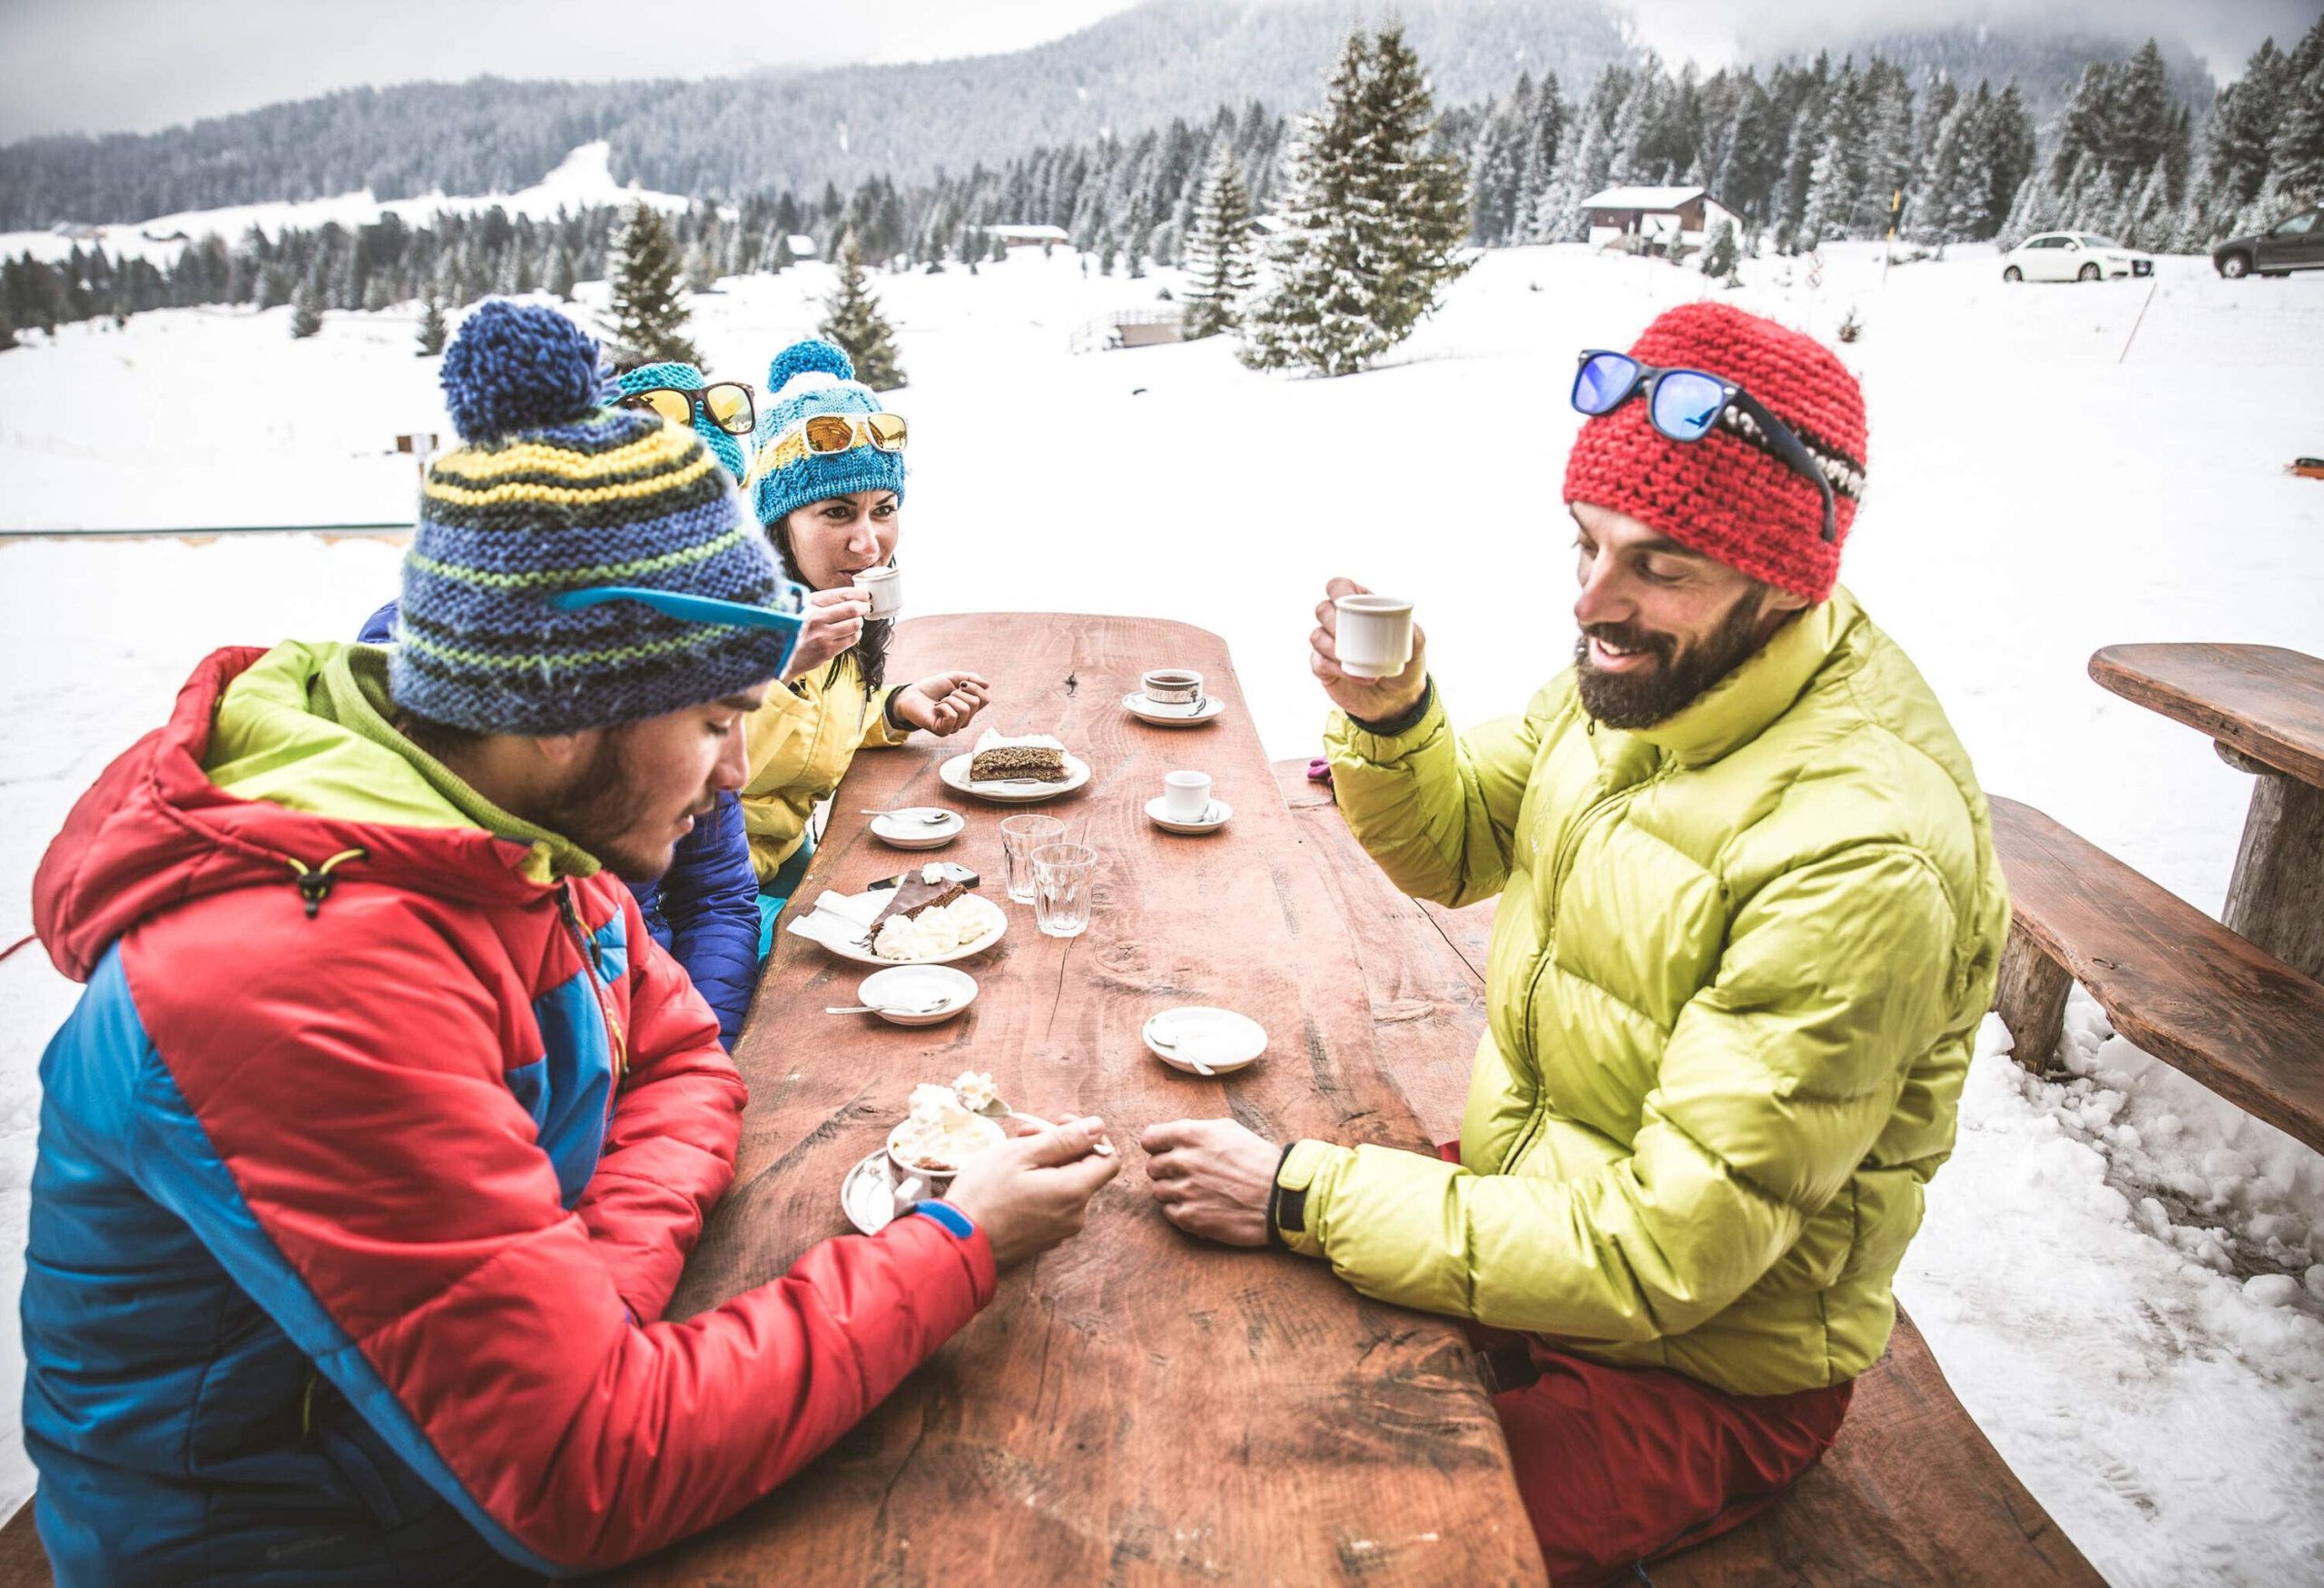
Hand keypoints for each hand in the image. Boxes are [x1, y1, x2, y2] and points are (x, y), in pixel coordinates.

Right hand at [782, 588, 873, 681]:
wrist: (781, 654)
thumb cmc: (794, 627)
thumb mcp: (803, 607)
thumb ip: (823, 601)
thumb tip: (852, 595)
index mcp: (810, 604)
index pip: (842, 594)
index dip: (859, 594)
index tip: (865, 595)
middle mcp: (816, 618)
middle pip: (853, 608)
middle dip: (864, 607)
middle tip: (866, 607)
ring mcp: (822, 635)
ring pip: (855, 624)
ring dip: (859, 622)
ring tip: (856, 621)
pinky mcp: (827, 651)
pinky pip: (851, 639)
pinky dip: (855, 634)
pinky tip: (850, 632)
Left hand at [890, 671, 991, 735]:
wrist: (912, 694)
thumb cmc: (933, 688)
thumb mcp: (955, 678)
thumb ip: (972, 679)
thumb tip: (988, 685)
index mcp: (970, 708)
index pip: (986, 699)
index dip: (975, 687)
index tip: (960, 684)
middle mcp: (965, 720)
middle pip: (975, 703)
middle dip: (958, 693)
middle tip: (946, 695)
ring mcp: (954, 727)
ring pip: (965, 709)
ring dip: (949, 699)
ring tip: (939, 702)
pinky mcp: (943, 731)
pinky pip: (952, 716)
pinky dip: (942, 707)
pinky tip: (935, 708)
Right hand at [944, 1115, 1120, 1267]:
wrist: (957, 1244)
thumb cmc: (984, 1195)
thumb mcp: (1021, 1154)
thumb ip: (1065, 1140)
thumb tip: (1098, 1126)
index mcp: (1074, 1192)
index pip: (1109, 1158)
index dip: (1090, 1136)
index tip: (1060, 1124)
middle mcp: (1075, 1215)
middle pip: (1084, 1171)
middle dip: (1060, 1147)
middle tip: (1025, 1134)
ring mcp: (1060, 1230)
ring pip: (1066, 1186)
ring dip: (1047, 1165)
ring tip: (1013, 1155)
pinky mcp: (1044, 1239)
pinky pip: (1053, 1205)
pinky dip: (1040, 1186)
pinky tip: (1012, 1181)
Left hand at [1139, 1118, 1278, 1247]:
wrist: (1279, 1198)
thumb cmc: (1258, 1161)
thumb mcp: (1229, 1130)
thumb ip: (1196, 1130)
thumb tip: (1172, 1135)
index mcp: (1191, 1135)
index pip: (1149, 1138)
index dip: (1157, 1146)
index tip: (1165, 1152)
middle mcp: (1183, 1161)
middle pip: (1152, 1167)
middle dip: (1166, 1170)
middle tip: (1189, 1175)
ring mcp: (1185, 1190)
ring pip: (1158, 1191)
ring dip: (1173, 1191)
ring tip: (1198, 1192)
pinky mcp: (1189, 1217)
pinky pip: (1168, 1212)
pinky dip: (1180, 1210)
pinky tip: (1201, 1206)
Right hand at [1310, 576, 1427, 723]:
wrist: (1397, 699)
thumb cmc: (1405, 665)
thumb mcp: (1416, 648)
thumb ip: (1415, 634)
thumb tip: (1406, 626)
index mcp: (1360, 606)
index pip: (1338, 587)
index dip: (1337, 589)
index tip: (1346, 602)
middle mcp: (1339, 622)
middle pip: (1322, 609)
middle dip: (1333, 620)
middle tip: (1353, 636)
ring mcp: (1328, 645)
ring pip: (1317, 636)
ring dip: (1334, 647)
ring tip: (1357, 661)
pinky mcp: (1323, 668)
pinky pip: (1318, 662)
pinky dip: (1335, 667)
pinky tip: (1353, 674)